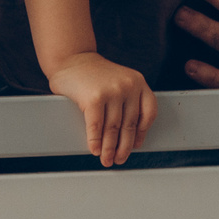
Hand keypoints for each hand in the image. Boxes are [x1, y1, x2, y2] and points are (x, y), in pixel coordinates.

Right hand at [44, 52, 157, 166]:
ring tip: (106, 159)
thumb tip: (128, 136)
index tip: (135, 145)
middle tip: (119, 159)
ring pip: (113, 128)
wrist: (70, 59)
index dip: (141, 133)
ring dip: (109, 148)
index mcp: (138, 82)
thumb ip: (127, 100)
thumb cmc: (93, 74)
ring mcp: (112, 91)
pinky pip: (96, 126)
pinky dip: (95, 141)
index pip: (148, 112)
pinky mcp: (94, 98)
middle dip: (123, 147)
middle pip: (129, 124)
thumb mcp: (119, 80)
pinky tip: (94, 149)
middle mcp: (128, 86)